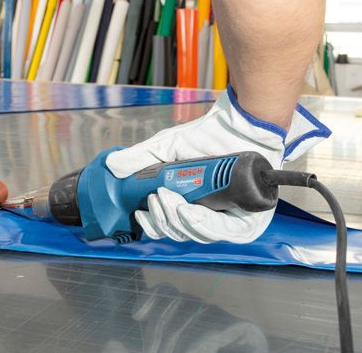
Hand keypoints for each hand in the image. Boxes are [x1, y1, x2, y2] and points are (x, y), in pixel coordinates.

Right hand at [106, 86, 329, 243]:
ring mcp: (230, 221)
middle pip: (180, 234)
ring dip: (178, 220)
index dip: (153, 225)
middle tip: (156, 197)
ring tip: (169, 197)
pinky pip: (222, 232)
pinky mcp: (248, 222)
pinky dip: (202, 223)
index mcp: (191, 205)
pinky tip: (187, 210)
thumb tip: (113, 166)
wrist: (240, 124)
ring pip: (198, 236)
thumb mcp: (167, 147)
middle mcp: (210, 217)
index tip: (140, 212)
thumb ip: (140, 158)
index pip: (169, 227)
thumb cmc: (210, 135)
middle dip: (163, 220)